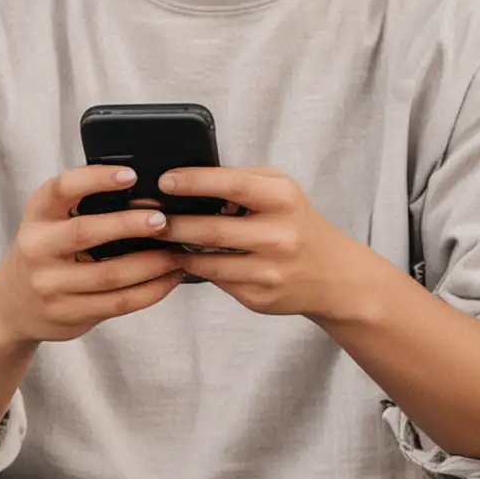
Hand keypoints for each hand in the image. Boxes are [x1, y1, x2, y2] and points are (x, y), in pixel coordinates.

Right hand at [0, 165, 187, 343]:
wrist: (12, 306)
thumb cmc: (45, 253)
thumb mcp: (49, 223)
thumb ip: (83, 208)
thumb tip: (147, 197)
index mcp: (37, 216)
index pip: (62, 189)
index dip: (95, 179)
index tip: (130, 175)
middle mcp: (38, 248)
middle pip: (86, 233)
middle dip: (129, 225)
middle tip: (163, 220)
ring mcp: (52, 285)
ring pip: (110, 275)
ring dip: (151, 263)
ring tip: (177, 252)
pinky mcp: (70, 313)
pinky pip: (119, 303)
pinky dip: (151, 290)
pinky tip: (169, 278)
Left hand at [151, 165, 367, 319]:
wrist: (333, 275)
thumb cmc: (297, 223)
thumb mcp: (281, 191)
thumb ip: (242, 181)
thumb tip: (189, 181)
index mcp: (284, 200)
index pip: (234, 186)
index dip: (195, 182)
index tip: (166, 181)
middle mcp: (279, 237)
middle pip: (213, 230)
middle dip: (173, 223)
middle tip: (145, 216)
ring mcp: (269, 271)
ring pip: (208, 262)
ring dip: (177, 250)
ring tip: (157, 238)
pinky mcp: (259, 297)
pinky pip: (216, 281)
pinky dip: (195, 269)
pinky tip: (182, 259)